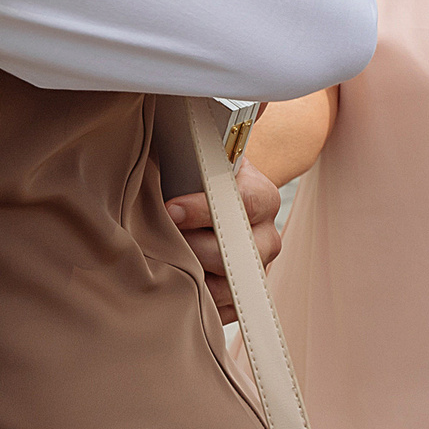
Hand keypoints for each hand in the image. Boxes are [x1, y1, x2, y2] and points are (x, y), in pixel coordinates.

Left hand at [165, 159, 283, 323]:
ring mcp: (256, 270)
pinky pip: (224, 312)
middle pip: (235, 255)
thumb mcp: (200, 154)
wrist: (206, 196)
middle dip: (192, 248)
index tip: (170, 209)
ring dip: (193, 277)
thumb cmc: (196, 173)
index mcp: (262, 196)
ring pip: (228, 288)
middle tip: (162, 239)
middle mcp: (266, 236)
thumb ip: (199, 147)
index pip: (245, 204)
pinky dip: (199, 303)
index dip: (203, 209)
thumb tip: (205, 117)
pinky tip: (177, 284)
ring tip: (165, 261)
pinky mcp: (242, 296)